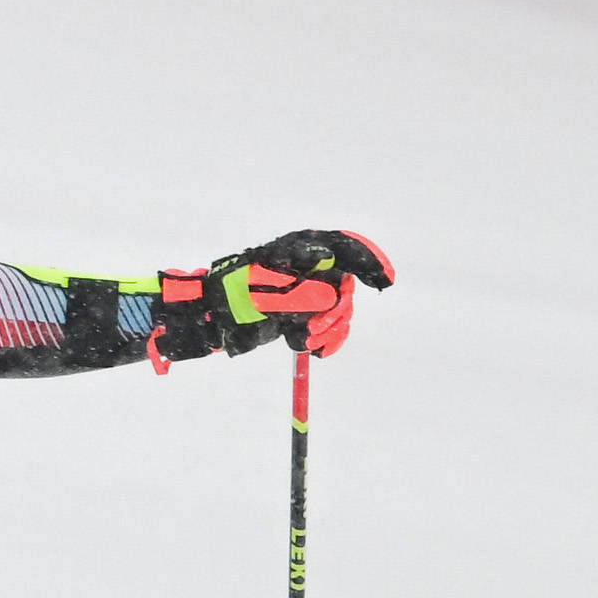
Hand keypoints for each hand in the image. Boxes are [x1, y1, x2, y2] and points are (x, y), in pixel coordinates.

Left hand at [154, 228, 394, 361]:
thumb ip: (298, 289)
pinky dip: (328, 340)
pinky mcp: (306, 311)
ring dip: (329, 329)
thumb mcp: (263, 289)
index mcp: (301, 251)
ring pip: (340, 309)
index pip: (345, 247)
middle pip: (346, 286)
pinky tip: (315, 350)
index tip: (384, 281)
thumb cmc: (232, 295)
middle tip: (312, 330)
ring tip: (301, 340)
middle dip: (335, 311)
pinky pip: (332, 325)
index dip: (369, 260)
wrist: (212, 316)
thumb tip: (329, 283)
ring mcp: (310, 290)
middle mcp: (311, 268)